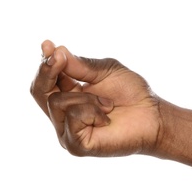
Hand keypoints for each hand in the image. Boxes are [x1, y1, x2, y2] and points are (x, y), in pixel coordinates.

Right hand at [31, 40, 160, 156]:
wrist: (152, 116)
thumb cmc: (132, 94)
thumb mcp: (105, 71)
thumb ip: (80, 65)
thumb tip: (55, 51)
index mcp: (68, 96)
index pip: (45, 81)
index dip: (44, 63)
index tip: (48, 46)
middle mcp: (63, 116)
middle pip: (38, 91)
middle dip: (48, 71)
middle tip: (59, 57)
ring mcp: (67, 132)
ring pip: (56, 102)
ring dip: (87, 97)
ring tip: (108, 105)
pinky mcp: (76, 145)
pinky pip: (71, 117)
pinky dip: (92, 112)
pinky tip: (107, 119)